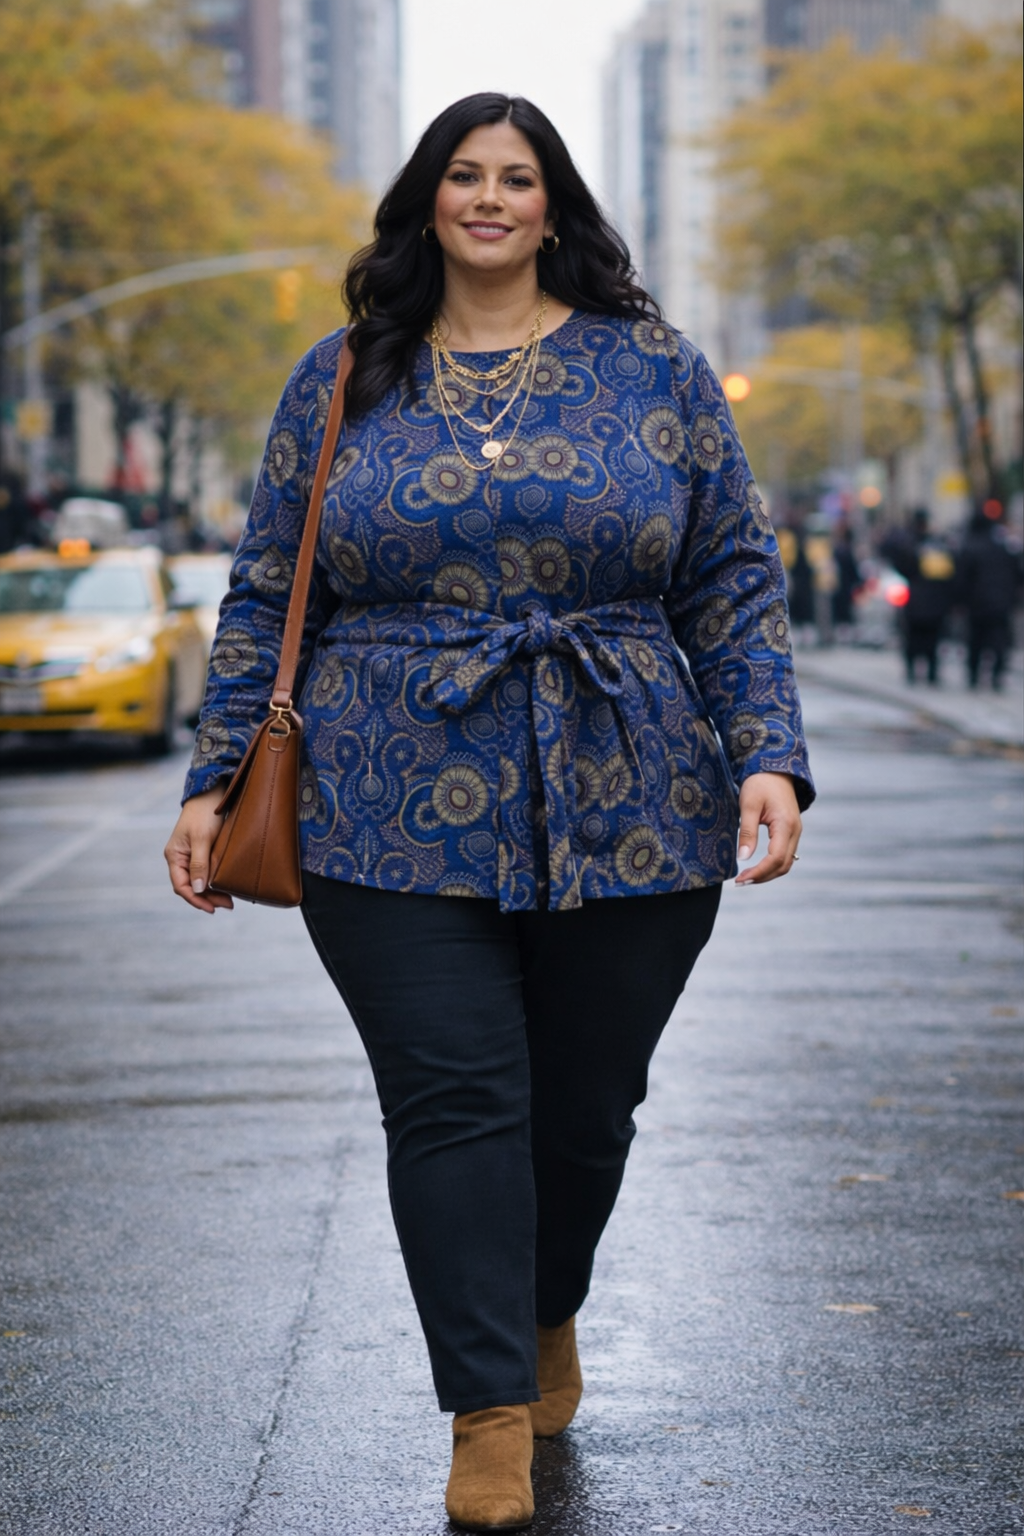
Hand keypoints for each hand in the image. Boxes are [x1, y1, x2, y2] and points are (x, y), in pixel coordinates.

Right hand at [164, 786, 233, 913]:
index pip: (181, 886)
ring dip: (212, 892)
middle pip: (190, 886)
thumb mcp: (202, 839)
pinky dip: (214, 881)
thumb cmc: (203, 814)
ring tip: (229, 900)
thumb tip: (198, 889)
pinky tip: (225, 885)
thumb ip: (200, 864)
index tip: (212, 908)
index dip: (196, 900)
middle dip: (207, 898)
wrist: (210, 793)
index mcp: (174, 856)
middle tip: (228, 905)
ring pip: (199, 881)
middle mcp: (180, 859)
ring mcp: (190, 856)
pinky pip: (205, 872)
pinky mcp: (201, 852)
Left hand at [735, 772, 801, 884]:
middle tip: (740, 882)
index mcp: (786, 825)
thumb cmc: (760, 783)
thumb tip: (744, 858)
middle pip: (783, 865)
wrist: (775, 769)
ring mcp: (794, 832)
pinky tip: (756, 867)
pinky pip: (784, 855)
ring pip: (785, 863)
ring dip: (767, 873)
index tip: (741, 879)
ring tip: (746, 878)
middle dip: (762, 877)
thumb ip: (747, 832)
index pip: (776, 858)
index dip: (759, 872)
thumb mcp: (749, 805)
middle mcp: (794, 831)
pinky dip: (771, 865)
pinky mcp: (790, 832)